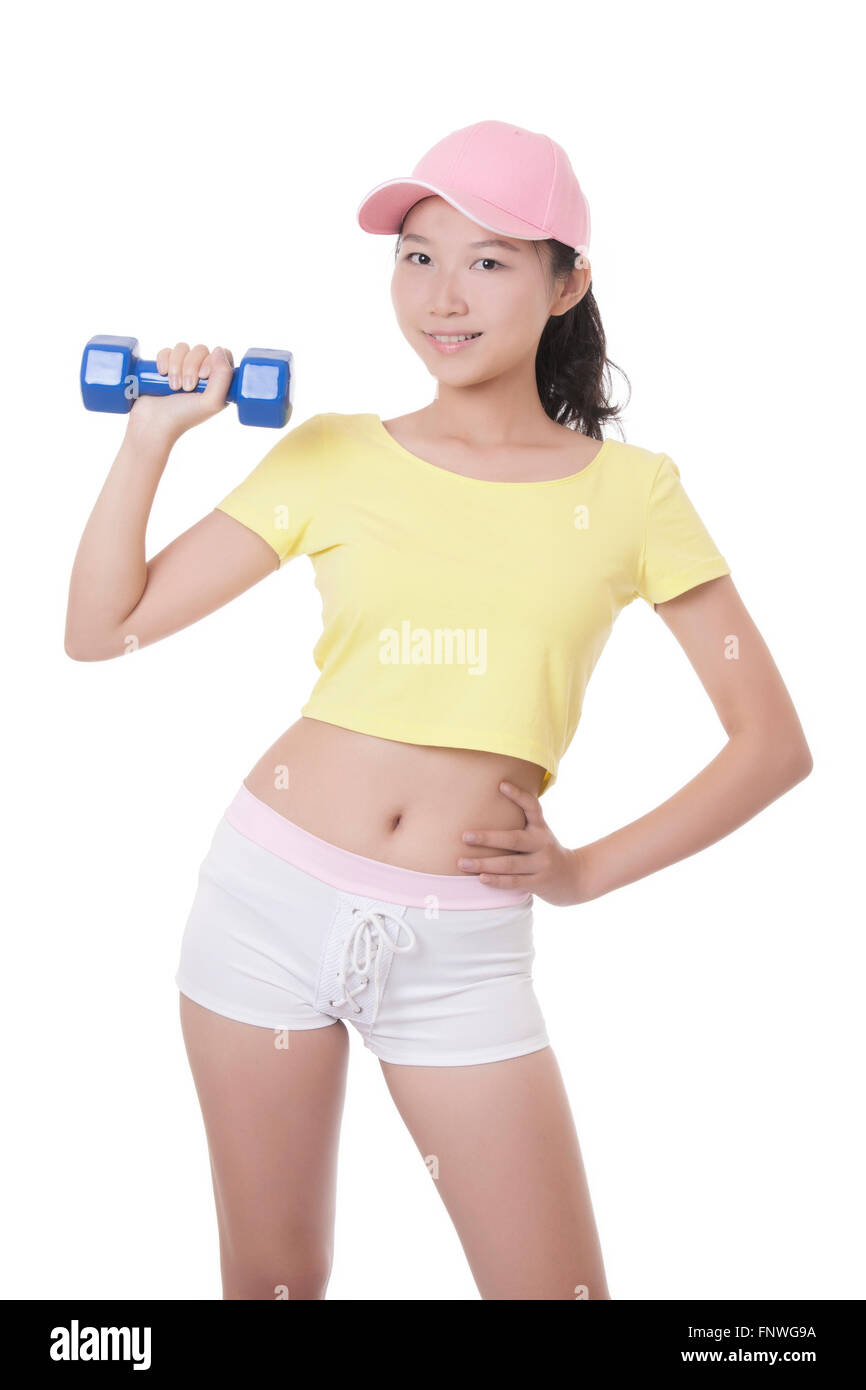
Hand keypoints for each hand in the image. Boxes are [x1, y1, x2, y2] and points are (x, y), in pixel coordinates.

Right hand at [127, 341, 234, 438]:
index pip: (222, 355)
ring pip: (183, 348)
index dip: (212, 361)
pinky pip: (166, 351)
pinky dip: (164, 360)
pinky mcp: (165, 367)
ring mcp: (182, 370)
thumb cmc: (184, 416)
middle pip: (201, 350)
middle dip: (191, 366)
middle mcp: (201, 375)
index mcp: (217, 384)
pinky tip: (162, 374)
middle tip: (186, 387)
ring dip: (177, 366)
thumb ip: (223, 377)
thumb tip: (219, 350)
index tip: (203, 376)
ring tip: (173, 386)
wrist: (153, 423)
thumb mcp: (211, 402)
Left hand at [457, 780, 581, 905]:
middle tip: (465, 836)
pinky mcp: (539, 883)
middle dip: (488, 838)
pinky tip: (481, 878)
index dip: (518, 795)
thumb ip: (520, 823)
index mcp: (541, 827)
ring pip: (510, 864)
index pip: (532, 807)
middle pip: (514, 839)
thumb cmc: (545, 851)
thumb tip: (485, 805)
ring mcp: (542, 864)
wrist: (574, 877)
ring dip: (484, 863)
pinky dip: (497, 880)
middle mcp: (542, 843)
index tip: (501, 784)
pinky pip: (514, 882)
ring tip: (462, 862)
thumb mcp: (539, 833)